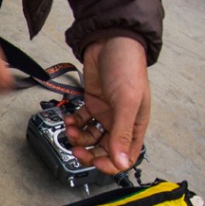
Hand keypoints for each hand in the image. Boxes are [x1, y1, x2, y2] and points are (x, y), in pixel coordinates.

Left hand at [64, 36, 149, 174]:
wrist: (110, 41)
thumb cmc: (126, 67)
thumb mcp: (126, 102)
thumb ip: (122, 132)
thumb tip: (121, 162)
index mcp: (135, 125)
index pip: (126, 156)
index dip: (111, 164)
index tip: (94, 162)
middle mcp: (120, 121)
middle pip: (104, 149)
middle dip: (89, 152)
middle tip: (76, 149)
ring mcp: (105, 113)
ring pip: (90, 137)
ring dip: (78, 137)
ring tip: (71, 128)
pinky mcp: (92, 103)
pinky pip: (81, 121)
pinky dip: (73, 122)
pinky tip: (69, 118)